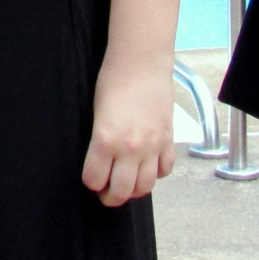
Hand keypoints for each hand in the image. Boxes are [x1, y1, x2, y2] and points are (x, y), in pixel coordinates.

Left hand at [82, 55, 176, 206]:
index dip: (90, 182)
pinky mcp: (168, 140)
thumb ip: (99, 141)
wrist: (141, 62)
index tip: (90, 179)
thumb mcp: (96, 113)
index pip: (94, 179)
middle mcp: (130, 148)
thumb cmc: (113, 79)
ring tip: (125, 184)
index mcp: (105, 140)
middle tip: (106, 192)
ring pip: (144, 187)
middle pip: (121, 191)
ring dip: (133, 190)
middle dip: (110, 196)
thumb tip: (99, 162)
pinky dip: (156, 174)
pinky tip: (147, 167)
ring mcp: (152, 146)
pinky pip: (165, 170)